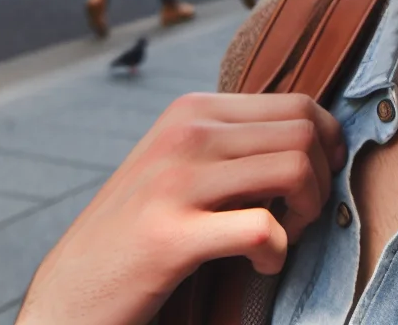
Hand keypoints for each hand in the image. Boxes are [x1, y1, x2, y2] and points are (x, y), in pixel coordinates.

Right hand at [17, 92, 344, 324]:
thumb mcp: (182, 166)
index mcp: (191, 110)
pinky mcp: (170, 236)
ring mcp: (175, 182)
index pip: (299, 104)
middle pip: (305, 133)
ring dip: (307, 215)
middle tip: (298, 218)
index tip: (313, 184)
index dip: (327, 147)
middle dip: (321, 181)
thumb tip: (319, 136)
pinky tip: (260, 266)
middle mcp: (183, 133)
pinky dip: (278, 254)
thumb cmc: (141, 234)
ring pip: (295, 169)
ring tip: (282, 239)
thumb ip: (235, 145)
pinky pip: (264, 229)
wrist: (69, 294)